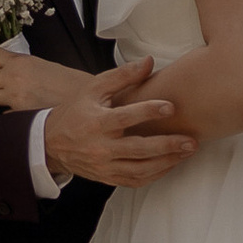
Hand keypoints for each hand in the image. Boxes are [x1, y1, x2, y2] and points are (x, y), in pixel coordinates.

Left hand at [0, 44, 91, 112]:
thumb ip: (21, 66)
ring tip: (9, 95)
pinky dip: (9, 113)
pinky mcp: (20, 117)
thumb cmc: (72, 84)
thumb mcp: (44, 65)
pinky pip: (3, 115)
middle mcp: (13, 79)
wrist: (88, 102)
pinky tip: (22, 110)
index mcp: (20, 62)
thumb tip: (5, 68)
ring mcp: (14, 100)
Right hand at [42, 57, 196, 188]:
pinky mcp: (108, 178)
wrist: (51, 144)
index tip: (171, 107)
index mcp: (97, 123)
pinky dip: (156, 174)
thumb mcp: (94, 88)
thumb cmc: (76, 111)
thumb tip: (149, 61)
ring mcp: (105, 166)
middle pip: (139, 149)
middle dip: (168, 146)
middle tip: (191, 140)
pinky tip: (171, 163)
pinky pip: (136, 180)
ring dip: (167, 162)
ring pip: (141, 169)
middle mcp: (101, 147)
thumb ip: (122, 75)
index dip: (149, 112)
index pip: (126, 118)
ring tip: (187, 152)